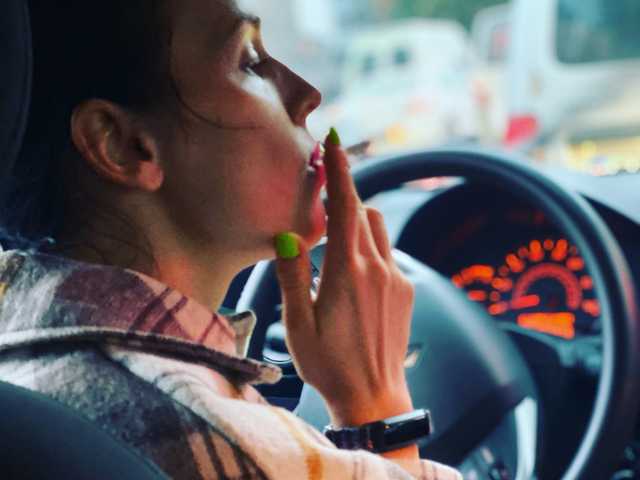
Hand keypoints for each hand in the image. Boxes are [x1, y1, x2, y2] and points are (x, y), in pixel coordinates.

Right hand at [274, 129, 414, 427]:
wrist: (374, 399)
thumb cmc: (328, 365)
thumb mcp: (298, 323)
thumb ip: (292, 275)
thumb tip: (287, 236)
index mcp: (346, 273)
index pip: (344, 208)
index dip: (339, 172)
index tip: (335, 142)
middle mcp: (377, 269)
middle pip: (363, 211)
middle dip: (345, 194)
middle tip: (327, 188)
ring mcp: (396, 279)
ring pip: (379, 228)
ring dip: (359, 221)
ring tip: (337, 238)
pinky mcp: (406, 290)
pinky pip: (388, 252)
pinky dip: (371, 245)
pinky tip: (355, 271)